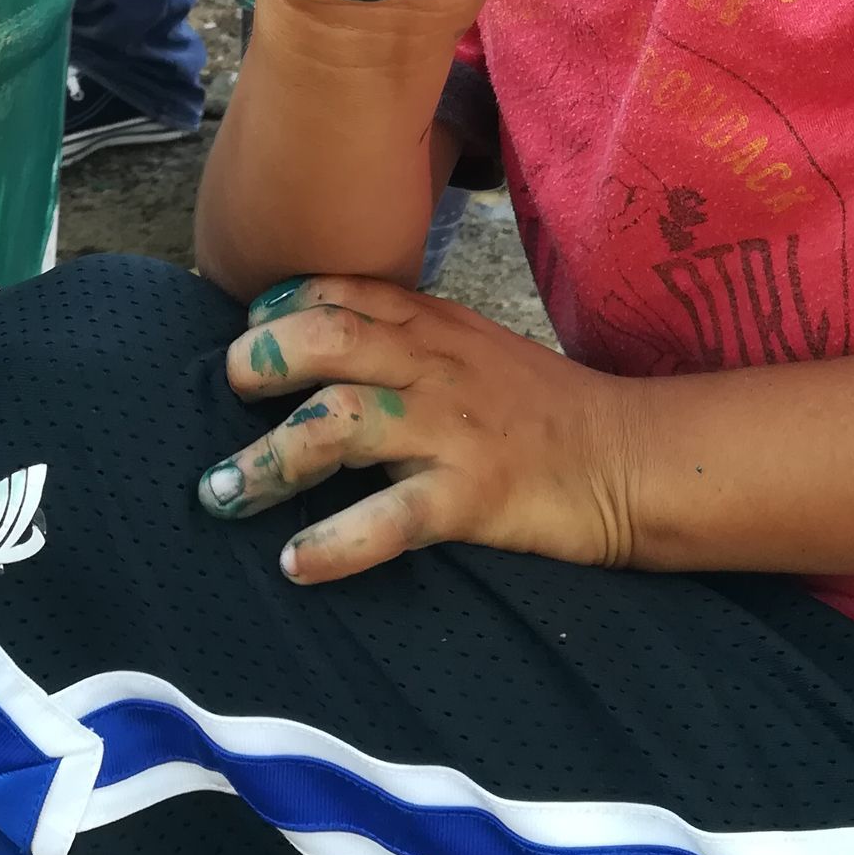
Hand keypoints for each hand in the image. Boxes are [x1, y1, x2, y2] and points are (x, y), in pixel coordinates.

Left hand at [198, 276, 636, 581]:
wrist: (630, 456)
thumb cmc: (545, 409)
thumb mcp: (475, 349)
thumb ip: (407, 341)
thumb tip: (323, 348)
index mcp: (435, 327)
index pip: (342, 292)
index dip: (280, 305)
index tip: (247, 329)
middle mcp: (434, 367)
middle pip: (325, 340)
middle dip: (258, 362)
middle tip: (226, 393)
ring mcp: (450, 430)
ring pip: (337, 424)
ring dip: (267, 459)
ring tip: (223, 493)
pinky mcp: (470, 497)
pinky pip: (388, 519)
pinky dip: (333, 544)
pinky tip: (294, 562)